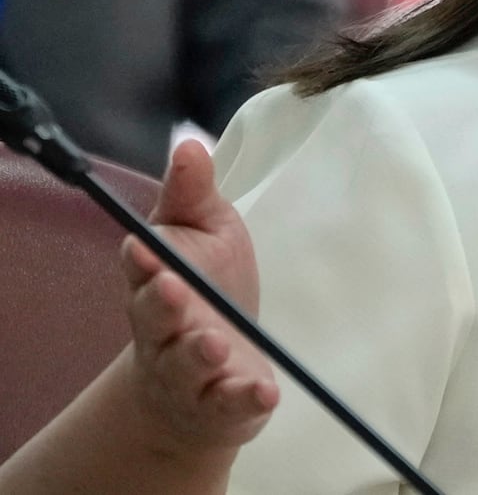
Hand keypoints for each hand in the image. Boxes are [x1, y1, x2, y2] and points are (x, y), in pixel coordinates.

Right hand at [119, 139, 278, 452]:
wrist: (206, 374)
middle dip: (161, 304)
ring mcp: (188, 373)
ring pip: (185, 365)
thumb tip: (189, 143)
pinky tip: (264, 392)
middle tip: (174, 288)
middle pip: (154, 318)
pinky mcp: (219, 405)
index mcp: (156, 282)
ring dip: (198, 354)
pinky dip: (244, 400)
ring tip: (215, 343)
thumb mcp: (205, 232)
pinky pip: (228, 405)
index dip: (143, 260)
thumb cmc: (205, 289)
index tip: (147, 248)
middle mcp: (162, 330)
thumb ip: (193, 193)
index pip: (141, 269)